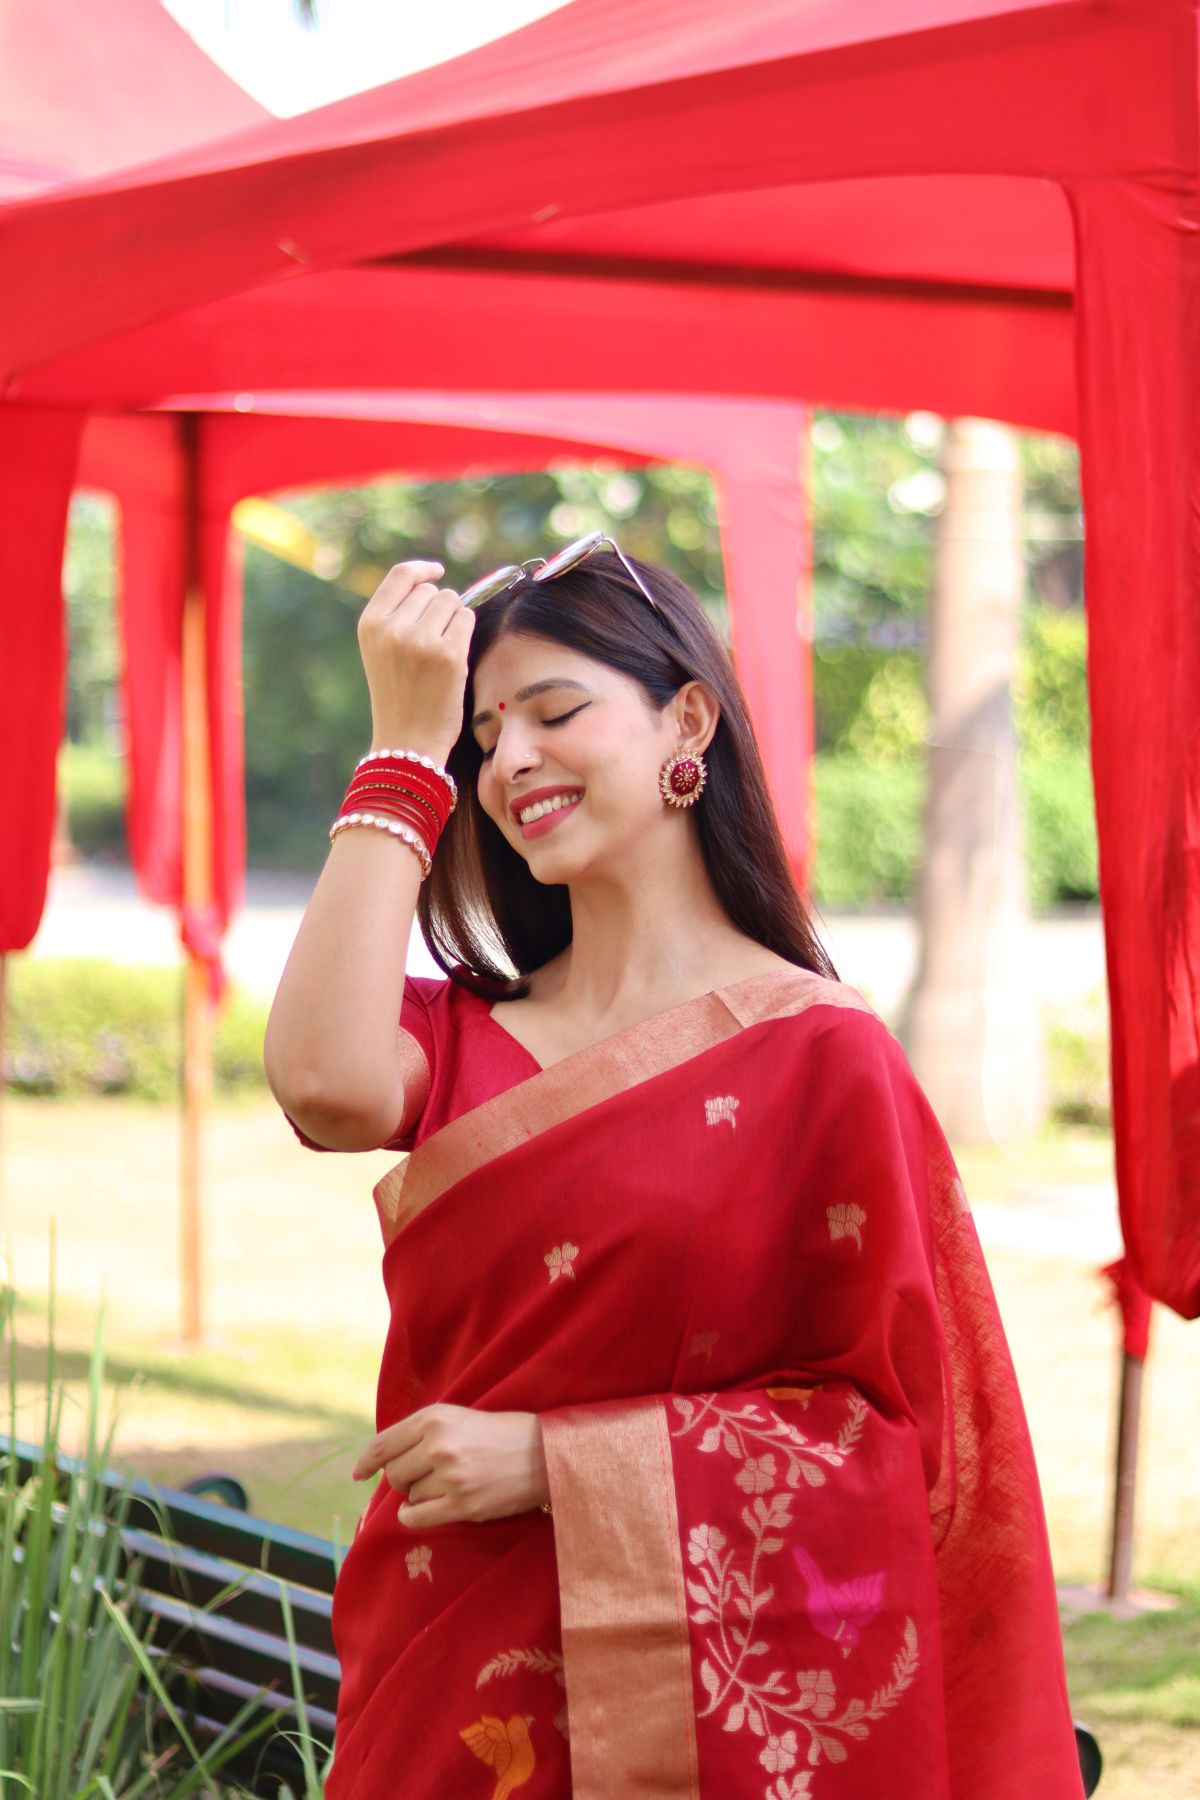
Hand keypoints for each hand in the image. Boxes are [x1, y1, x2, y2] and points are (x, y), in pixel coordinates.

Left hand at [351, 1404, 549, 1527]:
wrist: (544, 1453)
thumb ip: (422, 1432)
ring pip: (409, 1495)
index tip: (359, 1473)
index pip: (384, 1443)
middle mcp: (438, 1445)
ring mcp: (450, 1476)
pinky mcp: (462, 1504)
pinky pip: (417, 1516)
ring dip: (420, 1494)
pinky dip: (413, 1516)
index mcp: (435, 1417)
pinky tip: (422, 1510)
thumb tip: (383, 1460)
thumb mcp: (459, 1417)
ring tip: (447, 1484)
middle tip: (426, 1476)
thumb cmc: (500, 1433)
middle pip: (394, 1473)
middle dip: (404, 1478)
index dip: (367, 1461)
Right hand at [356, 559, 474, 757]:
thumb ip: (397, 616)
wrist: (406, 742)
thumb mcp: (381, 651)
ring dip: (454, 620)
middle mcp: (393, 628)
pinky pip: (467, 619)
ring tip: (441, 653)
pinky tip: (454, 658)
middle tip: (432, 644)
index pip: (401, 575)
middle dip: (438, 609)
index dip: (423, 570)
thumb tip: (433, 583)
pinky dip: (465, 633)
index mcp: (371, 624)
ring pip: (452, 602)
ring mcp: (421, 640)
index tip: (437, 572)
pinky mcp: (449, 654)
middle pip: (431, 590)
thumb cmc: (399, 697)